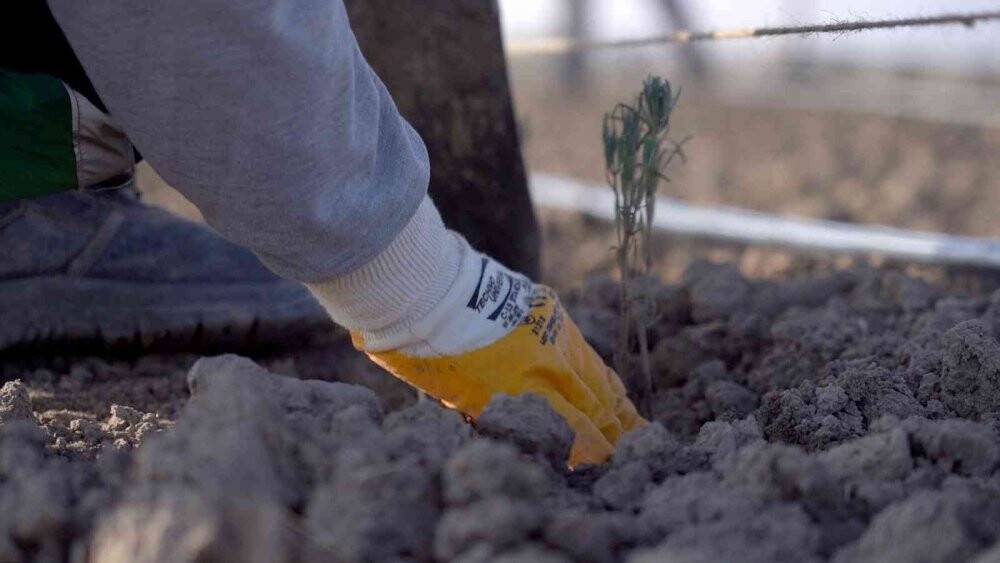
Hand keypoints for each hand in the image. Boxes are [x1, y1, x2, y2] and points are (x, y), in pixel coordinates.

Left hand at [355, 271, 644, 465]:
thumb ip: (495, 418)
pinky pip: (582, 349)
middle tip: (630, 447)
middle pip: (596, 403)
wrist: (429, 292)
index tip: (600, 462)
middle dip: (615, 429)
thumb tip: (513, 430)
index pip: (577, 429)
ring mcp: (553, 335)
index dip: (594, 449)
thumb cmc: (431, 351)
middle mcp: (547, 365)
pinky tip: (609, 385)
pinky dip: (596, 371)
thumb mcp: (461, 400)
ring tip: (631, 423)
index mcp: (526, 393)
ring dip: (614, 401)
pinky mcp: (549, 311)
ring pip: (595, 374)